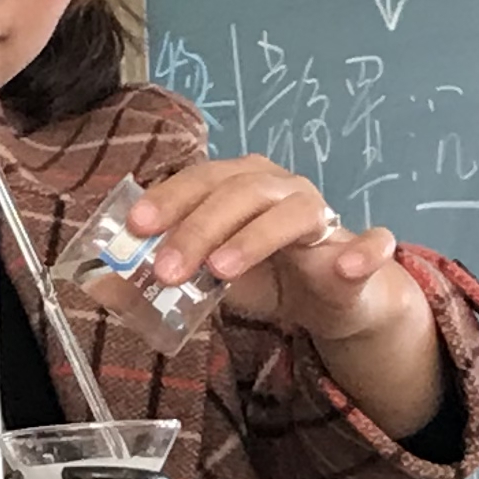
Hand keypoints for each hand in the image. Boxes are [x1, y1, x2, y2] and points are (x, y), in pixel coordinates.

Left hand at [128, 157, 423, 345]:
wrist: (333, 298)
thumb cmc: (265, 275)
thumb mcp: (208, 274)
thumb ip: (169, 268)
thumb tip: (106, 282)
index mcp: (242, 185)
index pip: (201, 180)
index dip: (168, 198)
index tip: (135, 227)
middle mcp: (281, 189)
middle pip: (239, 192)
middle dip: (198, 228)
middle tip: (167, 269)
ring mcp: (323, 216)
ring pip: (293, 213)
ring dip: (254, 239)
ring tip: (221, 271)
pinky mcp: (361, 250)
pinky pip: (372, 244)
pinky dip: (362, 252)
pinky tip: (346, 266)